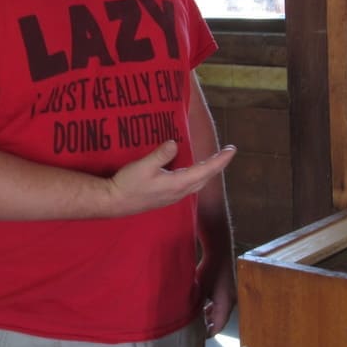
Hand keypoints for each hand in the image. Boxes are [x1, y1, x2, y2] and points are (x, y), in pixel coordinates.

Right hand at [106, 140, 235, 216]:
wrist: (114, 202)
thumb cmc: (127, 184)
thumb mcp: (143, 166)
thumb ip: (160, 155)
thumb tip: (175, 144)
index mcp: (178, 183)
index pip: (206, 170)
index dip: (220, 159)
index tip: (232, 149)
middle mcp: (179, 192)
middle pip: (206, 178)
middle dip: (218, 165)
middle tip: (227, 152)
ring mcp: (173, 196)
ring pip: (198, 183)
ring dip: (208, 172)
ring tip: (214, 160)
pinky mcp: (167, 197)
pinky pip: (190, 186)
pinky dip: (198, 176)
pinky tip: (193, 172)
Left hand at [199, 251, 236, 336]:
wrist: (218, 251)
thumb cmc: (208, 270)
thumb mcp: (199, 291)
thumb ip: (196, 307)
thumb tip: (188, 321)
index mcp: (226, 304)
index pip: (219, 326)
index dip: (208, 333)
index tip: (197, 337)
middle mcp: (231, 301)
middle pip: (220, 319)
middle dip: (208, 324)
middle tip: (195, 329)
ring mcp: (231, 294)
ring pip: (220, 311)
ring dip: (209, 315)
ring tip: (196, 319)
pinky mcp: (228, 288)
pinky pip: (220, 303)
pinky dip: (212, 307)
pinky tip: (201, 306)